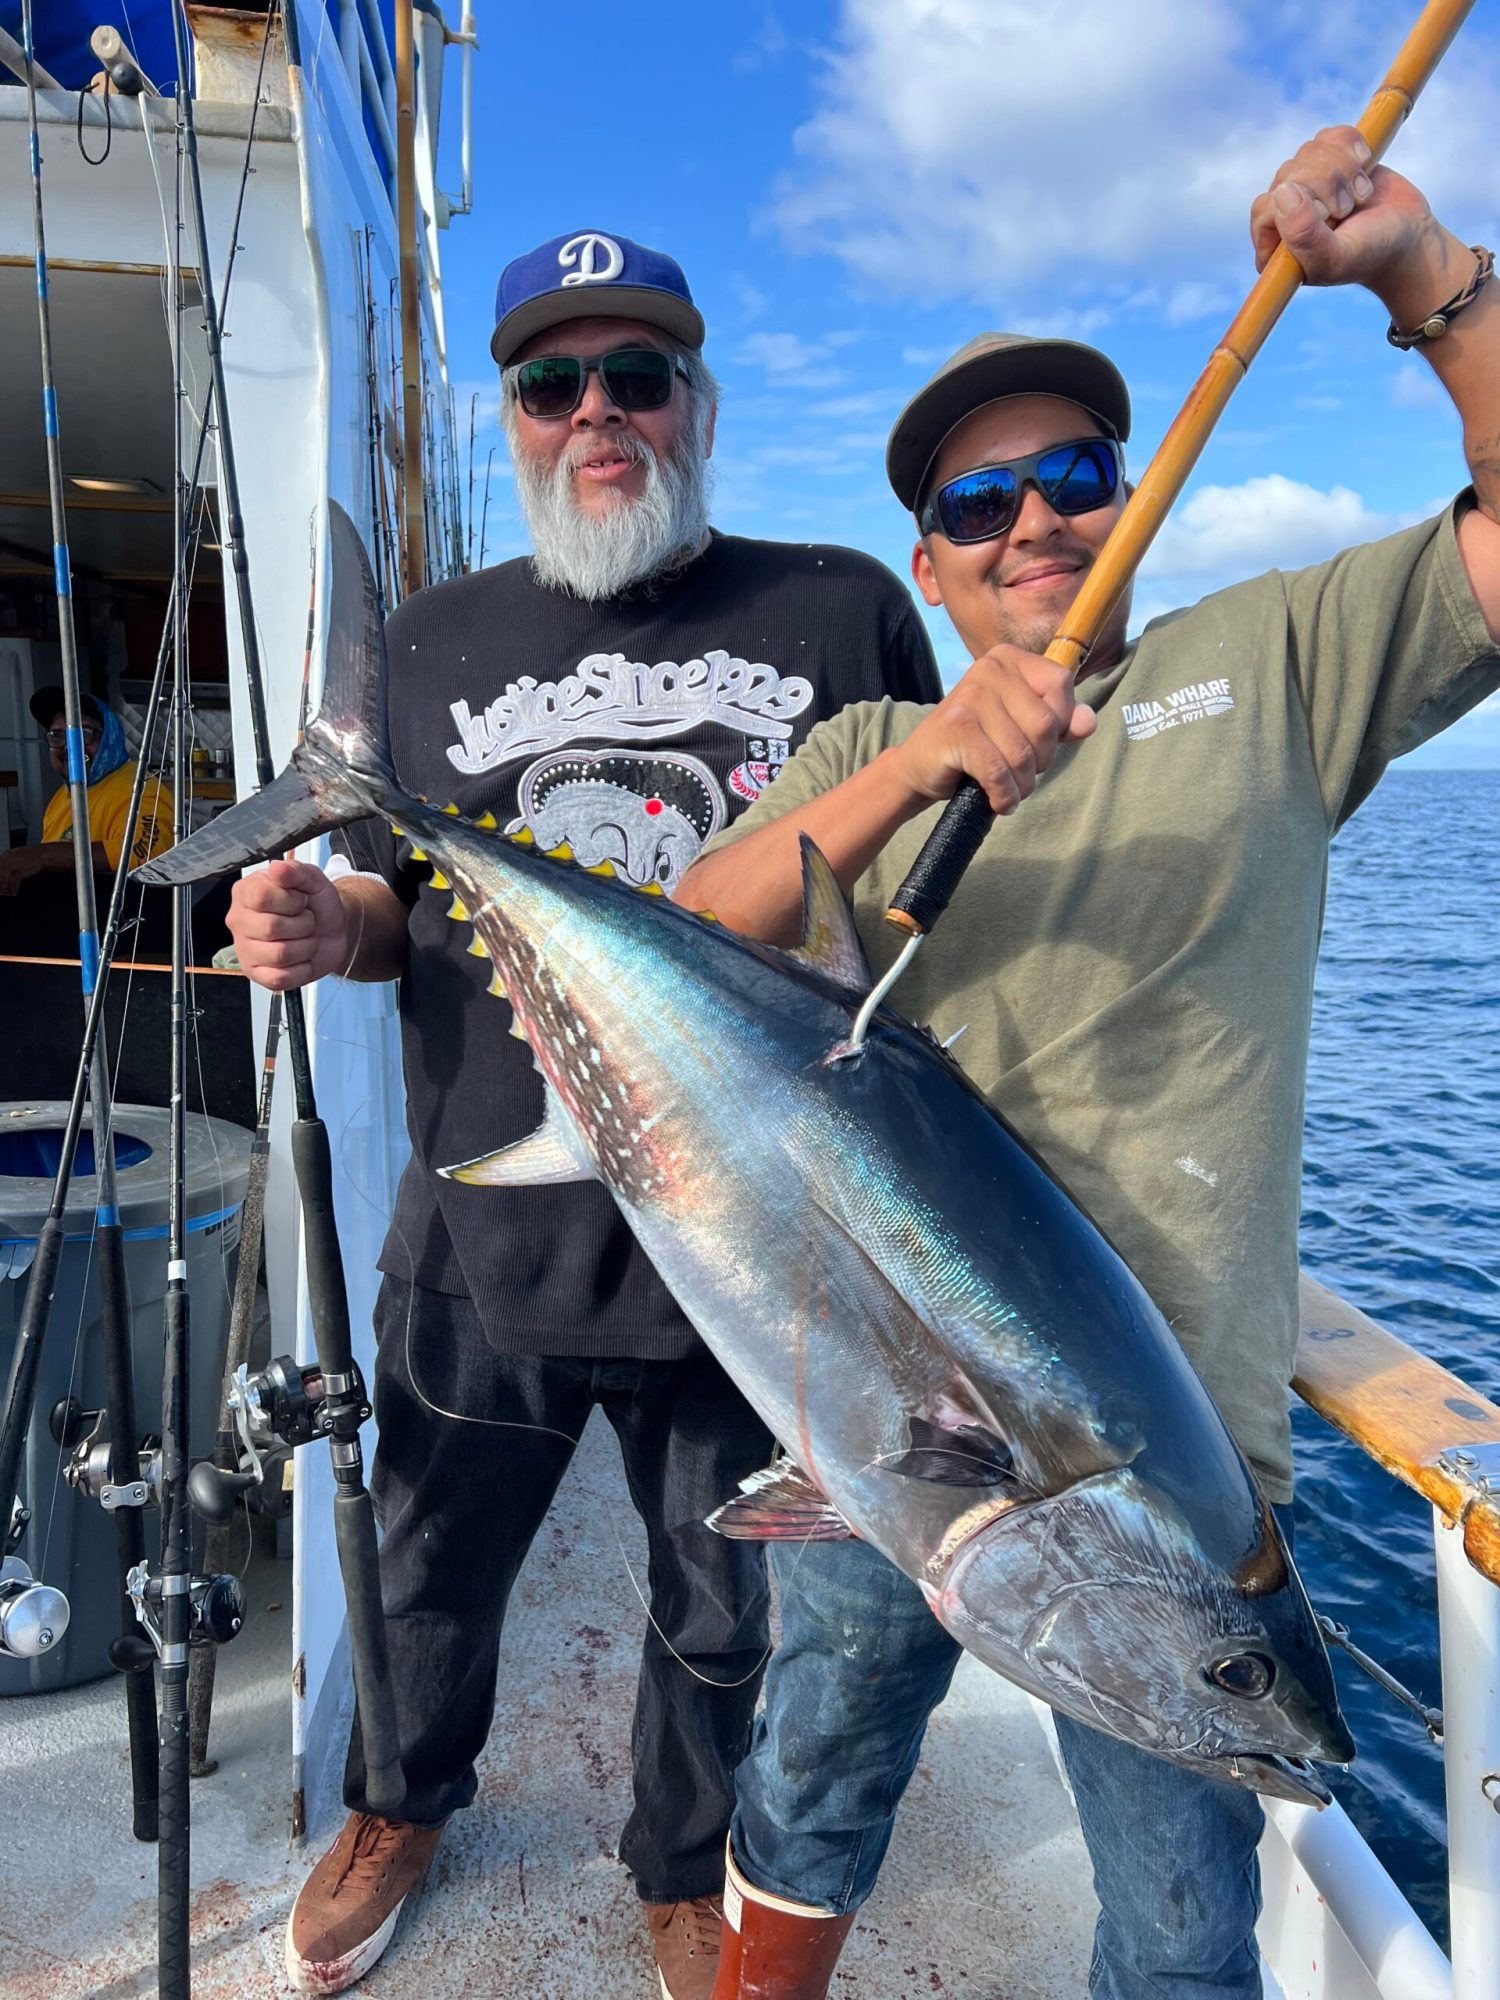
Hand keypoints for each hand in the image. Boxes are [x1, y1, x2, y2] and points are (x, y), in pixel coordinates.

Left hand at [0, 845, 45, 895]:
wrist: (43, 854)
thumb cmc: (33, 854)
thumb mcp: (18, 853)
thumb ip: (10, 858)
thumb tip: (6, 866)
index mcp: (6, 855)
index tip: (0, 883)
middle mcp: (7, 860)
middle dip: (0, 884)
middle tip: (1, 891)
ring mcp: (13, 866)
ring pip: (3, 879)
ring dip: (4, 888)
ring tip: (6, 894)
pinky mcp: (19, 872)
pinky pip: (13, 882)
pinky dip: (13, 889)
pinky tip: (14, 893)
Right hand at [226, 858, 351, 990]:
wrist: (333, 930)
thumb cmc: (316, 904)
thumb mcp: (313, 880)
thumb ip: (296, 871)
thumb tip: (277, 868)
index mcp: (246, 892)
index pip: (261, 897)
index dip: (290, 901)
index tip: (300, 900)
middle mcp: (239, 921)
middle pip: (270, 928)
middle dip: (302, 924)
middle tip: (306, 920)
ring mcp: (245, 950)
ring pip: (279, 954)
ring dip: (305, 946)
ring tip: (305, 938)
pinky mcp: (257, 974)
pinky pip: (280, 978)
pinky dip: (301, 969)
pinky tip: (301, 958)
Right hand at [890, 644, 1095, 815]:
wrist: (920, 766)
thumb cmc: (978, 744)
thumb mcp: (1023, 728)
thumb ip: (1060, 723)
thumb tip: (1089, 722)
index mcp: (1009, 658)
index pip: (1061, 683)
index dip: (1061, 723)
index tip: (1037, 742)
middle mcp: (990, 668)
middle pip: (1045, 724)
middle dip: (1040, 761)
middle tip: (1019, 771)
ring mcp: (970, 696)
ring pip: (1023, 753)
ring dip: (1021, 784)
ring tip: (1007, 788)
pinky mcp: (957, 728)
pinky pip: (999, 770)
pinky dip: (1004, 795)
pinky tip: (998, 801)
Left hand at [1251, 125, 1456, 303]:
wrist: (1409, 235)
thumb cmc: (1371, 254)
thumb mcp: (1337, 257)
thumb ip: (1304, 236)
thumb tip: (1282, 192)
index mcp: (1275, 247)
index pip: (1266, 207)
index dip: (1300, 202)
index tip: (1329, 217)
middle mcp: (1284, 216)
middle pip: (1288, 174)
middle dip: (1327, 185)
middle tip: (1348, 209)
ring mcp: (1306, 187)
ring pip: (1308, 152)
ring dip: (1343, 169)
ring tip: (1361, 196)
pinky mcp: (1329, 161)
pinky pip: (1327, 135)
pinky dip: (1351, 144)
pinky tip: (1365, 164)